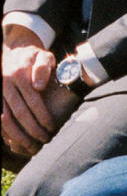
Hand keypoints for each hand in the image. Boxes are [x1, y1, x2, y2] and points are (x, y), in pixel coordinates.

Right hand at [2, 38, 56, 155]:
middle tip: (44, 139)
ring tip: (31, 146)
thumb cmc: (34, 56)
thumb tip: (38, 87)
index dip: (43, 117)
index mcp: (19, 75)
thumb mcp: (43, 56)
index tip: (51, 127)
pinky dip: (6, 132)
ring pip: (5, 119)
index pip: (33, 101)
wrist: (15, 50)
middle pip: (19, 113)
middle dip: (33, 129)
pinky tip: (16, 140)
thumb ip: (44, 68)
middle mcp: (6, 84)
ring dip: (18, 135)